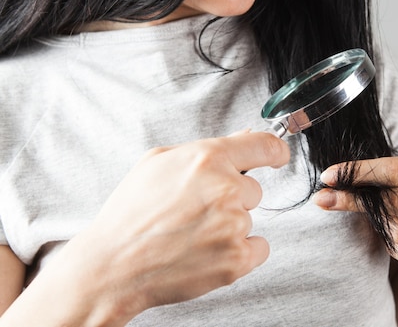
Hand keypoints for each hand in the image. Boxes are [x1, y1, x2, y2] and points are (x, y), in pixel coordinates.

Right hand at [42, 131, 289, 321]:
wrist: (113, 265)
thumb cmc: (131, 214)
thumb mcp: (158, 163)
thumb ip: (206, 149)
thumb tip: (245, 137)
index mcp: (207, 159)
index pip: (265, 145)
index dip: (276, 151)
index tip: (278, 156)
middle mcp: (225, 189)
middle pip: (254, 190)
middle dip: (232, 199)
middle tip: (197, 212)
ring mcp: (233, 225)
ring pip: (249, 220)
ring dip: (229, 227)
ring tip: (191, 235)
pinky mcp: (237, 258)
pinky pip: (258, 247)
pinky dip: (240, 252)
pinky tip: (208, 252)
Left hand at [313, 157, 397, 273]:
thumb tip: (347, 180)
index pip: (395, 172)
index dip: (358, 174)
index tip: (329, 176)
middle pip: (391, 205)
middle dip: (355, 201)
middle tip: (332, 197)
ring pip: (396, 233)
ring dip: (381, 226)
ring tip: (385, 217)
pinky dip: (396, 247)